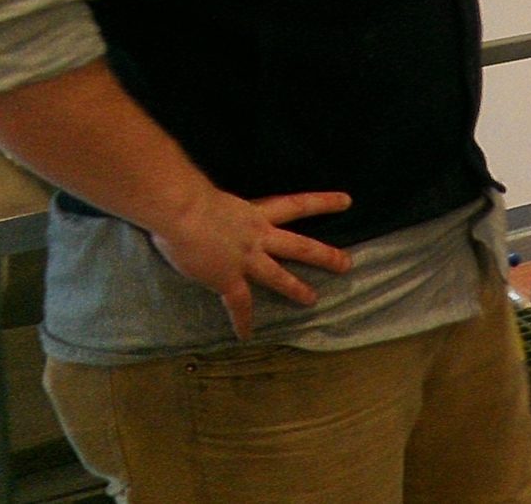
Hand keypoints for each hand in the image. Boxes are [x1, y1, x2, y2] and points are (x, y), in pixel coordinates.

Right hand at [148, 190, 353, 340]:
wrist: (182, 212)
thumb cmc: (187, 197)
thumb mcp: (212, 195)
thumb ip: (218, 205)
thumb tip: (201, 203)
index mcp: (256, 212)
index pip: (298, 204)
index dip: (324, 203)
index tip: (348, 201)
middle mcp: (257, 236)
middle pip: (300, 246)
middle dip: (325, 256)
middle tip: (348, 264)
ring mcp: (245, 259)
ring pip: (278, 276)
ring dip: (296, 288)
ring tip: (313, 299)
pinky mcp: (227, 279)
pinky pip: (239, 305)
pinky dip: (242, 321)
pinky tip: (245, 336)